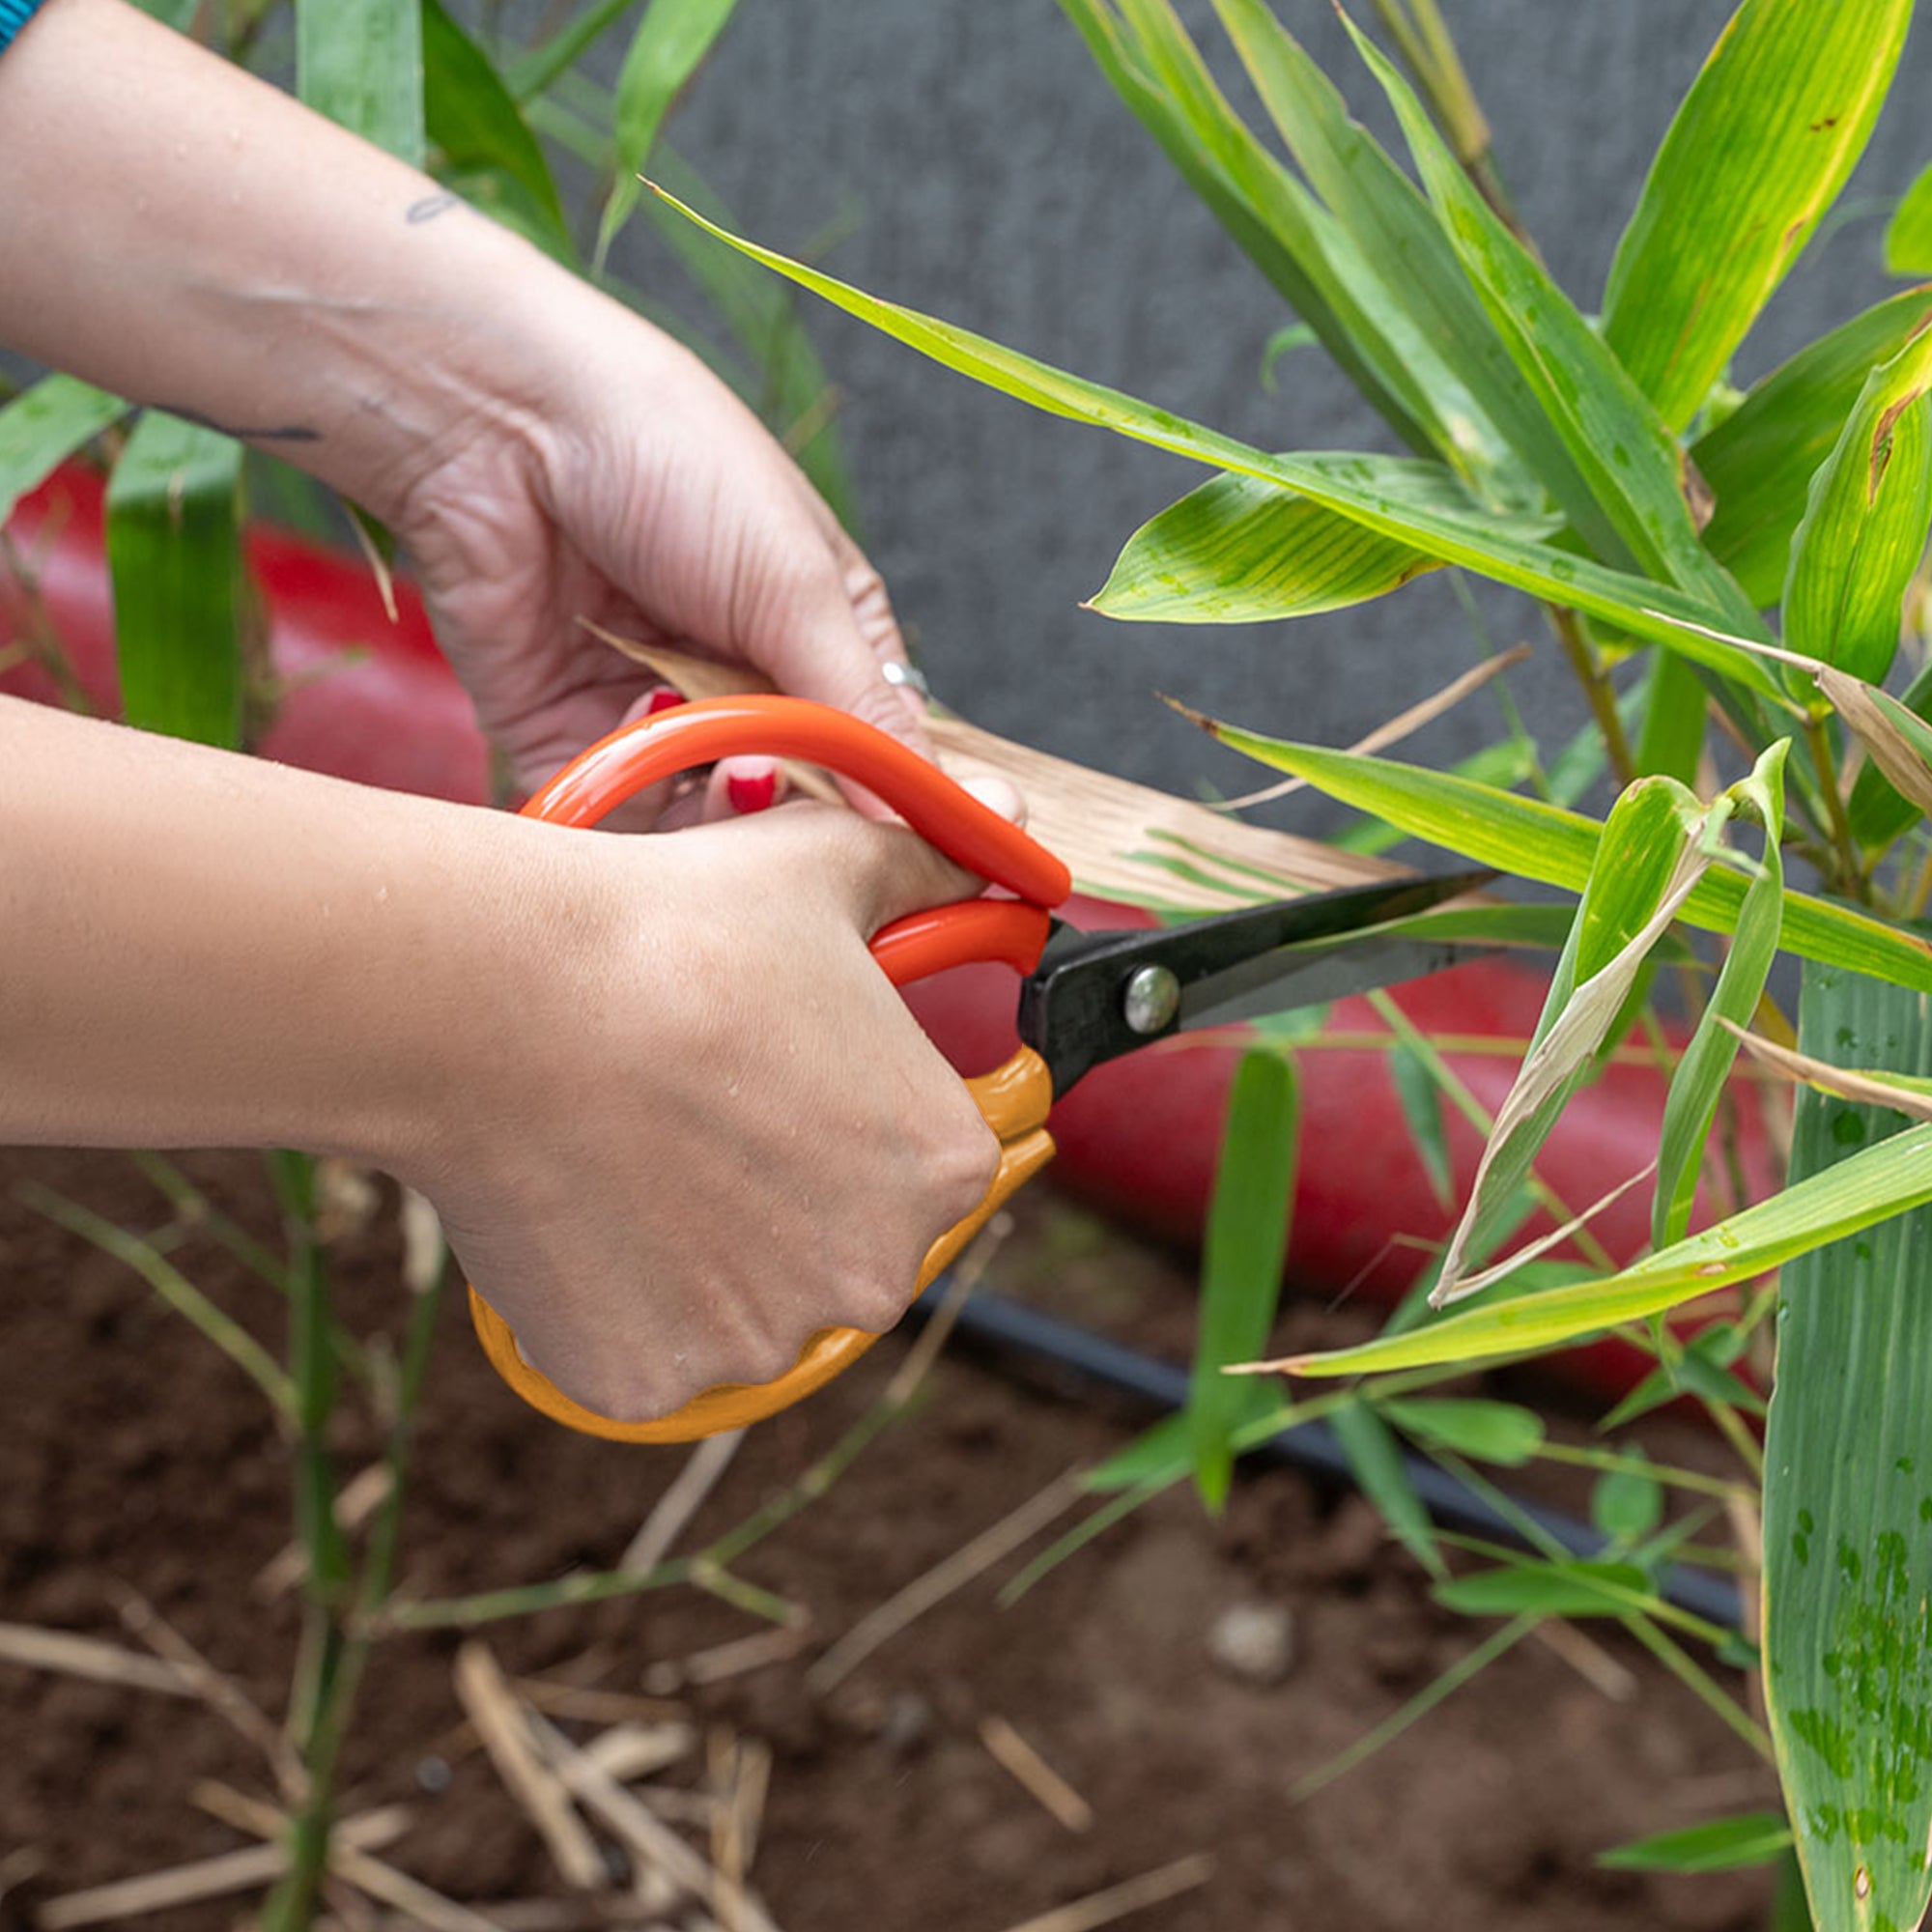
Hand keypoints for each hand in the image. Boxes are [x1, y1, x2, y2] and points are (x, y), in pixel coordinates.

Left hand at [395, 289, 922, 821]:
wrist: (497, 416)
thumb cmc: (669, 454)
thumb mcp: (794, 581)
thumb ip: (859, 708)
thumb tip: (925, 808)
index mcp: (820, 629)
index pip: (877, 744)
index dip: (886, 792)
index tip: (899, 828)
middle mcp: (744, 682)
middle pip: (794, 795)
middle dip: (792, 800)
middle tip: (777, 774)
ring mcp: (657, 716)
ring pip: (708, 821)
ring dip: (718, 805)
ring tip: (720, 760)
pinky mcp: (572, 743)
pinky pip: (619, 816)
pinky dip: (639, 796)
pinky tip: (639, 727)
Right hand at [413, 799, 1001, 1423]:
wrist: (507, 997)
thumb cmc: (679, 929)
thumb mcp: (832, 868)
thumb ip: (931, 871)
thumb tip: (991, 855)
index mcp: (941, 1167)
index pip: (923, 1164)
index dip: (849, 1117)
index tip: (783, 1079)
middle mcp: (875, 1276)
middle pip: (836, 1249)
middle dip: (780, 1198)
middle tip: (695, 1113)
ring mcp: (760, 1343)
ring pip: (739, 1307)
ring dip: (695, 1253)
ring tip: (625, 1151)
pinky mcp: (649, 1386)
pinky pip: (643, 1350)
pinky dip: (610, 1299)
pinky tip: (576, 1207)